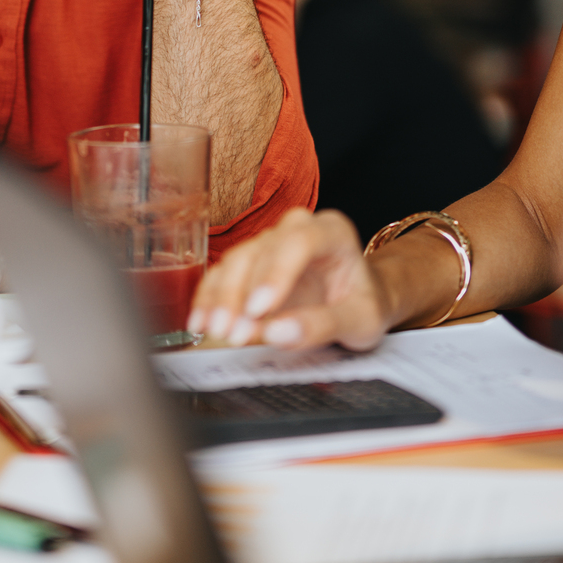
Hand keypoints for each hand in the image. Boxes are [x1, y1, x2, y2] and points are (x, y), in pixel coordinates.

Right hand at [188, 208, 388, 349]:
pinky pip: (223, 274)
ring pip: (236, 260)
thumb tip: (277, 333)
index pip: (300, 241)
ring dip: (220, 297)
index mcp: (332, 231)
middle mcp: (297, 229)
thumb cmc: (362, 305)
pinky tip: (200, 322)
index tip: (259, 309)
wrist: (357, 301)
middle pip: (261, 250)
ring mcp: (270, 243)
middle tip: (233, 331)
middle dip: (241, 292)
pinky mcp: (250, 263)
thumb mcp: (359, 321)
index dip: (276, 272)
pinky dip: (209, 299)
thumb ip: (324, 326)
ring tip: (217, 331)